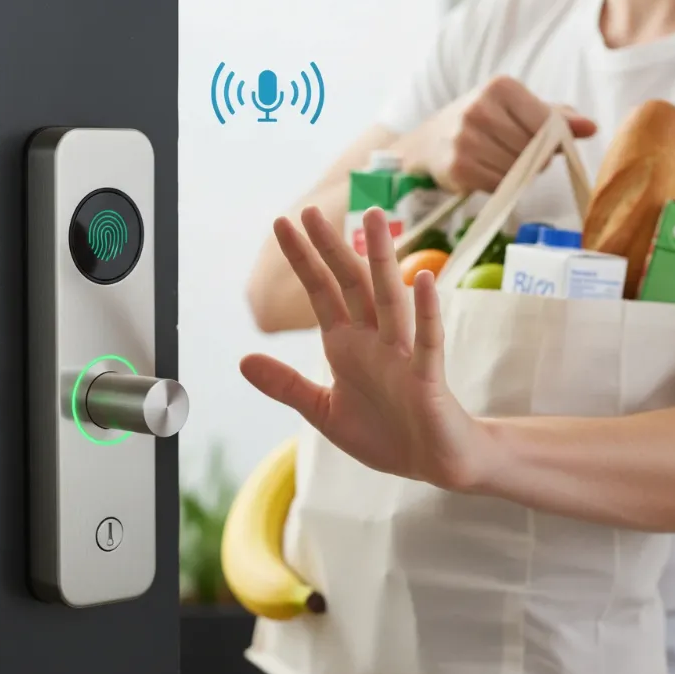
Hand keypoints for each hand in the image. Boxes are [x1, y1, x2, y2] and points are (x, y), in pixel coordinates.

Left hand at [240, 205, 499, 490]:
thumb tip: (243, 360)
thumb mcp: (323, 410)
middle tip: (312, 211)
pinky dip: (426, 313)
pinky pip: (428, 341)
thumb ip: (287, 385)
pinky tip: (423, 280)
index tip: (283, 224)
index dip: (302, 259)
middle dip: (332, 249)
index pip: (321, 292)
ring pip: (389, 299)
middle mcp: (373, 340)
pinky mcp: (428, 378)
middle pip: (351, 284)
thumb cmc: (384, 433)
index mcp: (346, 345)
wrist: (431, 461)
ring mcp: (402, 355)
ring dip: (381, 261)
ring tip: (374, 219)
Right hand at [406, 76, 596, 192]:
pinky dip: (499, 185)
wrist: (426, 144)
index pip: (545, 121)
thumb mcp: (512, 109)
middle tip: (517, 157)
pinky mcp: (458, 167)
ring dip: (517, 174)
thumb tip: (591, 128)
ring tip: (500, 164)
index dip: (550, 140)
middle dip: (533, 159)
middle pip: (532, 148)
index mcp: (498, 87)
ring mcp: (466, 139)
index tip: (544, 144)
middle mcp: (479, 109)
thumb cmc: (477, 124)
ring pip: (517, 169)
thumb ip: (552, 116)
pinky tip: (486, 173)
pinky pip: (498, 184)